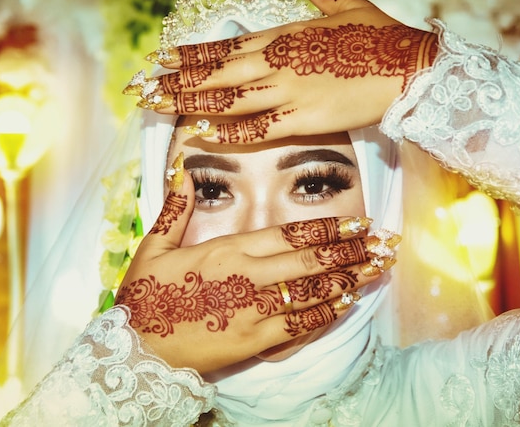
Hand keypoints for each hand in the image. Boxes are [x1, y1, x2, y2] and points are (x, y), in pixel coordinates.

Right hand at [115, 153, 395, 373]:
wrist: (136, 350)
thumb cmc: (146, 297)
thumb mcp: (154, 247)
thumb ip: (175, 208)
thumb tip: (184, 169)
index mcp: (227, 250)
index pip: (289, 234)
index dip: (328, 228)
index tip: (357, 223)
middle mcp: (248, 278)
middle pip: (312, 261)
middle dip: (351, 250)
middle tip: (383, 243)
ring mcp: (256, 312)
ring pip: (314, 293)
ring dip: (349, 280)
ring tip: (377, 269)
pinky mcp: (256, 342)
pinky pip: (301, 326)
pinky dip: (327, 314)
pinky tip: (347, 304)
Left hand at [123, 0, 438, 142]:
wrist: (409, 67)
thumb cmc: (378, 34)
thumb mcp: (343, 1)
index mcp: (282, 34)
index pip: (222, 47)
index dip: (186, 55)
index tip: (158, 59)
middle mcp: (277, 62)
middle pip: (214, 74)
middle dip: (173, 81)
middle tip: (140, 88)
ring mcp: (288, 91)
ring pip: (226, 99)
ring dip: (188, 102)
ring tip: (156, 107)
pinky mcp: (305, 119)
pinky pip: (258, 127)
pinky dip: (228, 130)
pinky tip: (200, 132)